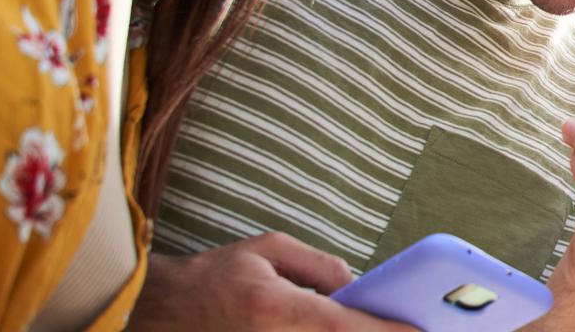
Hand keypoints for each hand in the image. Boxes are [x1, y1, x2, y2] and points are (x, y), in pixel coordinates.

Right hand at [130, 232, 413, 330]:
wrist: (152, 314)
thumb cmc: (209, 279)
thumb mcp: (267, 251)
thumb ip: (319, 267)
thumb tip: (357, 286)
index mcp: (276, 309)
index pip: (346, 326)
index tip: (422, 330)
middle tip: (414, 328)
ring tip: (384, 325)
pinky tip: (350, 326)